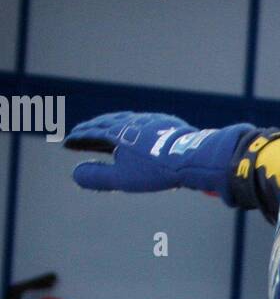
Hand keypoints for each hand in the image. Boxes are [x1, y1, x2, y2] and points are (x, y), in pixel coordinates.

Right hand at [66, 112, 254, 200]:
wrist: (192, 157)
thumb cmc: (157, 170)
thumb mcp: (123, 178)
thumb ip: (99, 177)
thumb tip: (76, 175)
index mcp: (117, 132)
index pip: (92, 133)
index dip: (79, 139)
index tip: (68, 143)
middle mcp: (131, 121)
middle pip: (107, 123)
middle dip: (93, 129)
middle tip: (82, 132)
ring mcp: (151, 120)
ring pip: (126, 120)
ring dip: (113, 125)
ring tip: (107, 130)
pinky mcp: (168, 123)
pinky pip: (145, 123)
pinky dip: (135, 127)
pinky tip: (140, 132)